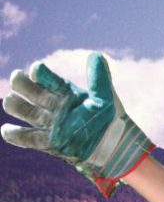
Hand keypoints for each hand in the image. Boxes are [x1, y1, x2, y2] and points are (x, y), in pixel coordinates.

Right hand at [1, 52, 153, 195]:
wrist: (115, 145)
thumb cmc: (111, 119)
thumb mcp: (106, 97)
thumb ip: (99, 78)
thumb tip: (95, 55)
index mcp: (66, 92)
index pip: (49, 79)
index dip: (41, 74)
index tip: (36, 69)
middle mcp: (55, 106)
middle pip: (33, 93)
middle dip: (23, 85)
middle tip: (17, 78)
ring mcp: (51, 124)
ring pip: (27, 112)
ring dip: (16, 106)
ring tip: (10, 101)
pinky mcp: (50, 143)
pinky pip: (29, 139)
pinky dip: (17, 135)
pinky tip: (6, 130)